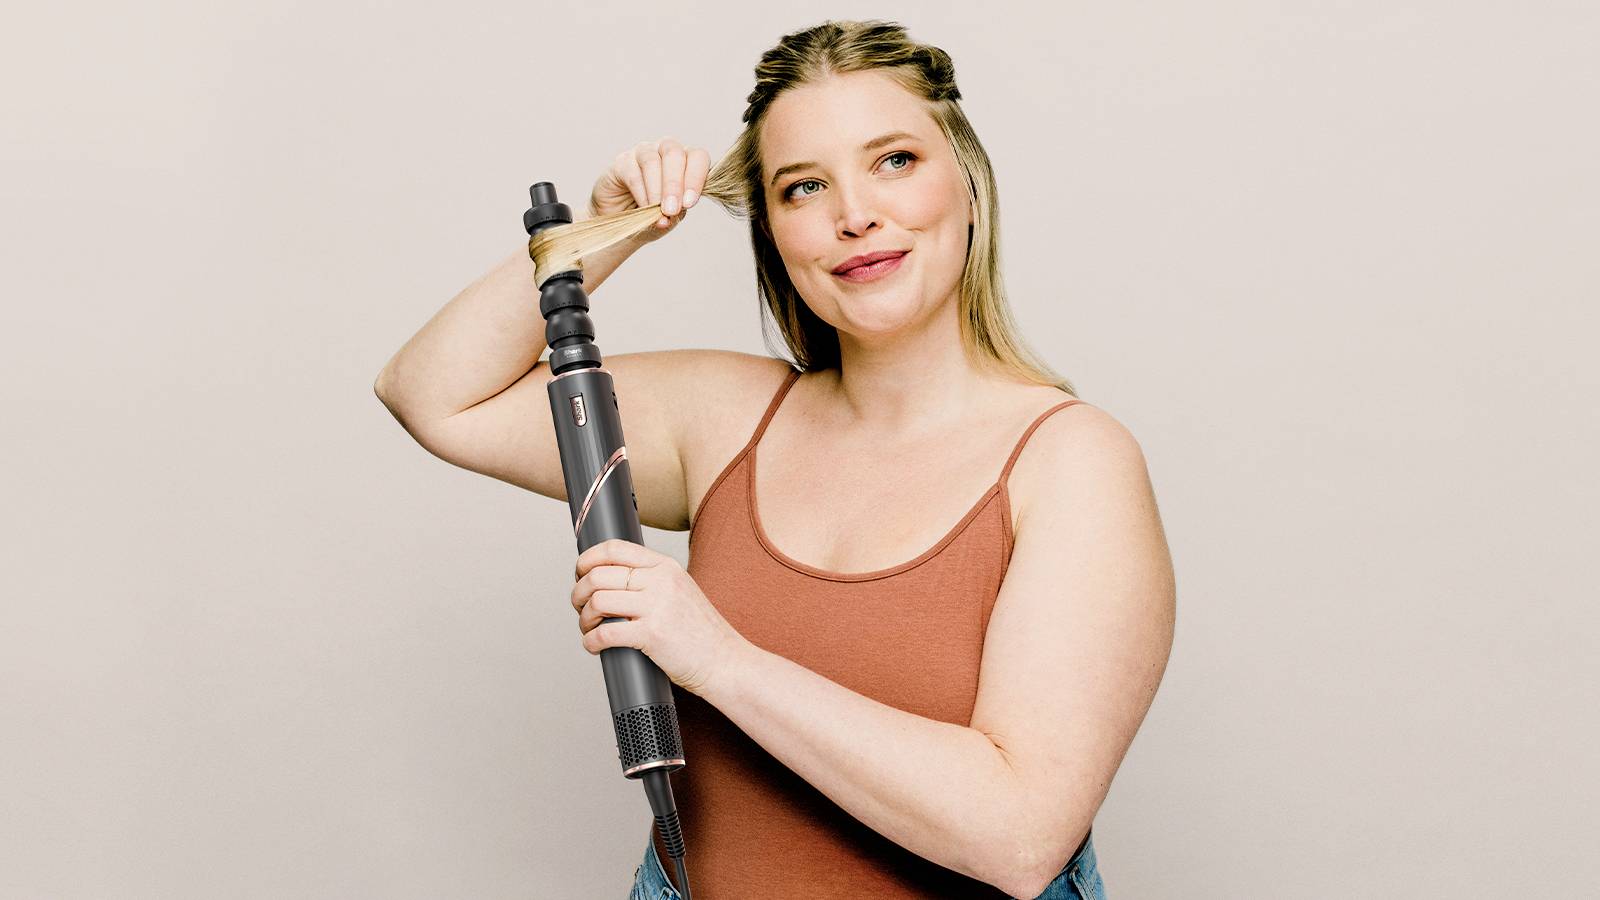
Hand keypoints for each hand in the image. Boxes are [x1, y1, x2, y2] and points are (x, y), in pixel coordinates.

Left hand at [572, 538, 747, 695]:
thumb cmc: (701, 634)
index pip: (614, 548)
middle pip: (598, 575)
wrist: (726, 662)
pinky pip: (605, 633)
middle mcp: (661, 581)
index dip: (587, 560)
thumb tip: (610, 582)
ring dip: (584, 619)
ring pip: (597, 601)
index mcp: (666, 567)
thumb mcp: (681, 592)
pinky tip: (595, 646)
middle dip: (578, 593)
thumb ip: (652, 581)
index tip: (580, 575)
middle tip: (580, 608)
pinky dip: (591, 641)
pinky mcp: (652, 634)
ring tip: (589, 629)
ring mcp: (657, 606)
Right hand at [587, 137, 710, 243]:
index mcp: (686, 160)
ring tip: (659, 212)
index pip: (698, 156)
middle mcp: (665, 150)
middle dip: (674, 184)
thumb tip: (673, 213)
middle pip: (674, 153)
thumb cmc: (653, 215)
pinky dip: (641, 194)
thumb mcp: (671, 216)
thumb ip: (676, 212)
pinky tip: (644, 210)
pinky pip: (632, 173)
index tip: (689, 203)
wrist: (624, 222)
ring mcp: (643, 152)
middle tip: (672, 210)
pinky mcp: (622, 162)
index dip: (696, 178)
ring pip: (652, 161)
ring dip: (657, 190)